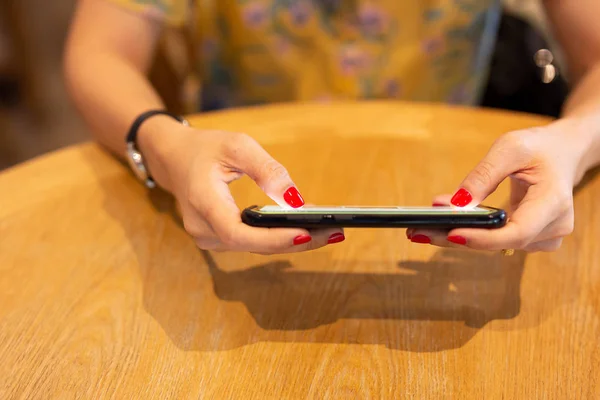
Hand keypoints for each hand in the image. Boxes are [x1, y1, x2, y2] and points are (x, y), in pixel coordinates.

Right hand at [150, 125, 343, 253]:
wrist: (173, 158)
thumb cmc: (204, 148)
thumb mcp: (237, 145)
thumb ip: (267, 170)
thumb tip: (295, 200)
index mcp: (204, 203)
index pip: (240, 234)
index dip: (273, 239)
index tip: (307, 233)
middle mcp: (203, 229)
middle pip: (254, 245)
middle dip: (297, 241)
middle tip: (335, 231)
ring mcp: (208, 238)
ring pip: (255, 247)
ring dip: (291, 240)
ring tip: (329, 230)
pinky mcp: (218, 238)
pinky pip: (252, 242)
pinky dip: (278, 237)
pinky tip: (306, 229)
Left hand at [407, 122, 590, 251]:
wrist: (564, 153)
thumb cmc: (540, 147)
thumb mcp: (510, 148)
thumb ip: (482, 175)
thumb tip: (455, 203)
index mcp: (554, 202)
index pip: (517, 232)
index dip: (483, 238)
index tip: (450, 234)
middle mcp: (554, 226)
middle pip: (500, 243)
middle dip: (456, 238)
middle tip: (417, 232)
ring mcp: (544, 236)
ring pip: (495, 245)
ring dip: (458, 237)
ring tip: (422, 228)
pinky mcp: (531, 238)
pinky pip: (497, 240)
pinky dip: (471, 233)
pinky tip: (443, 226)